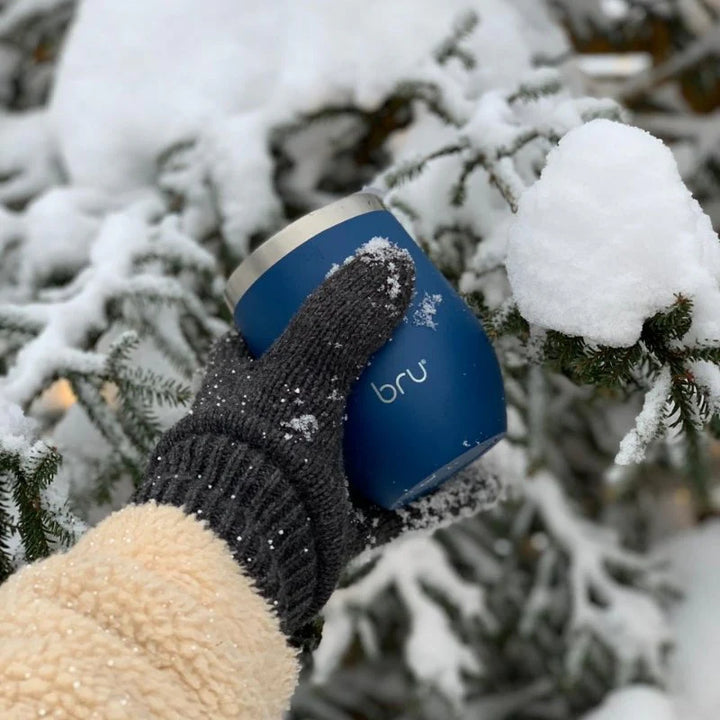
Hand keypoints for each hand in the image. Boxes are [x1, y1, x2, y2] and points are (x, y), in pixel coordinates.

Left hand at [140, 239, 498, 633]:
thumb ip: (340, 320)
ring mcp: (311, 476)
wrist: (246, 556)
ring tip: (462, 403)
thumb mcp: (299, 375)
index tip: (369, 293)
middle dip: (384, 366)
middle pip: (340, 382)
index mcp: (247, 382)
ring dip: (418, 426)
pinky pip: (401, 499)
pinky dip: (441, 490)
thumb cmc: (258, 453)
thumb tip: (393, 261)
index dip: (324, 306)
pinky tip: (485, 478)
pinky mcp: (341, 520)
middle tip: (427, 343)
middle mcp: (277, 427)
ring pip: (375, 440)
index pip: (284, 327)